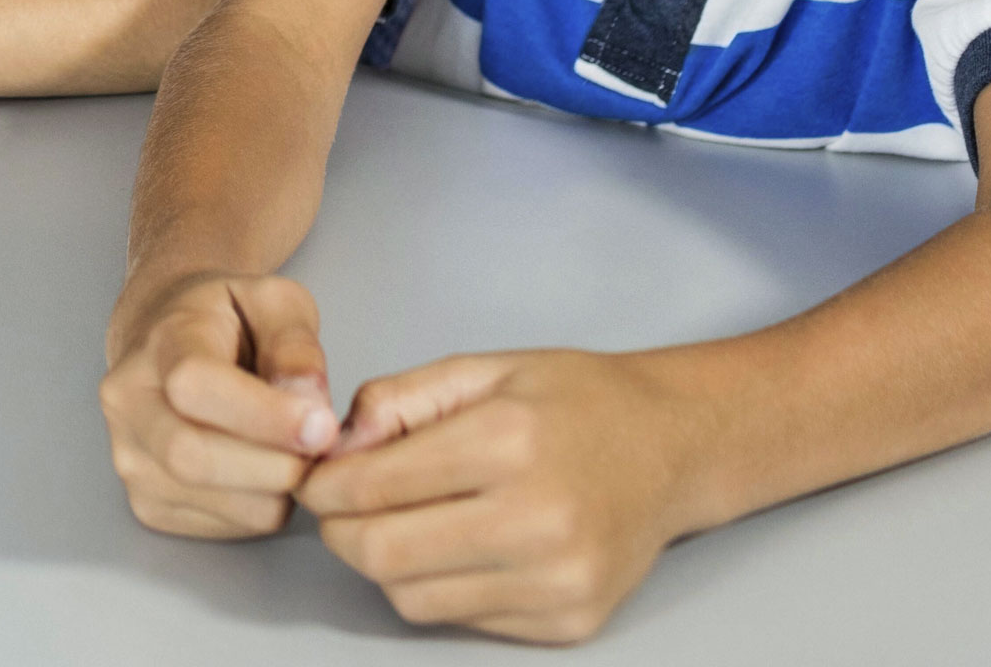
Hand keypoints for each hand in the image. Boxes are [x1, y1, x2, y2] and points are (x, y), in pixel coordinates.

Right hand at [96, 268, 342, 539]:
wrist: (169, 341)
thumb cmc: (228, 322)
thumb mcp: (275, 304)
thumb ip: (296, 347)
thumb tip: (310, 408)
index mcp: (159, 341)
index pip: (194, 385)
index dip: (262, 414)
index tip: (322, 425)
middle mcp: (129, 403)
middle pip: (192, 457)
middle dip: (277, 463)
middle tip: (322, 445)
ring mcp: (130, 459)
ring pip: (221, 503)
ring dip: (280, 488)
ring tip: (292, 448)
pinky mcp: (148, 504)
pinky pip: (229, 527)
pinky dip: (265, 506)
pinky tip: (264, 467)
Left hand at [296, 350, 696, 644]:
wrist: (674, 448)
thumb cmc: (575, 402)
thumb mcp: (483, 369)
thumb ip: (398, 400)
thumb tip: (334, 448)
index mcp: (510, 442)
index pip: (373, 487)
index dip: (324, 486)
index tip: (316, 479)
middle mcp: (538, 519)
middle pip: (383, 555)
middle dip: (340, 531)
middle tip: (341, 508)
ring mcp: (558, 581)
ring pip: (413, 599)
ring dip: (385, 565)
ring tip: (401, 522)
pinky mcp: (570, 621)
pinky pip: (462, 620)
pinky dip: (439, 588)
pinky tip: (457, 548)